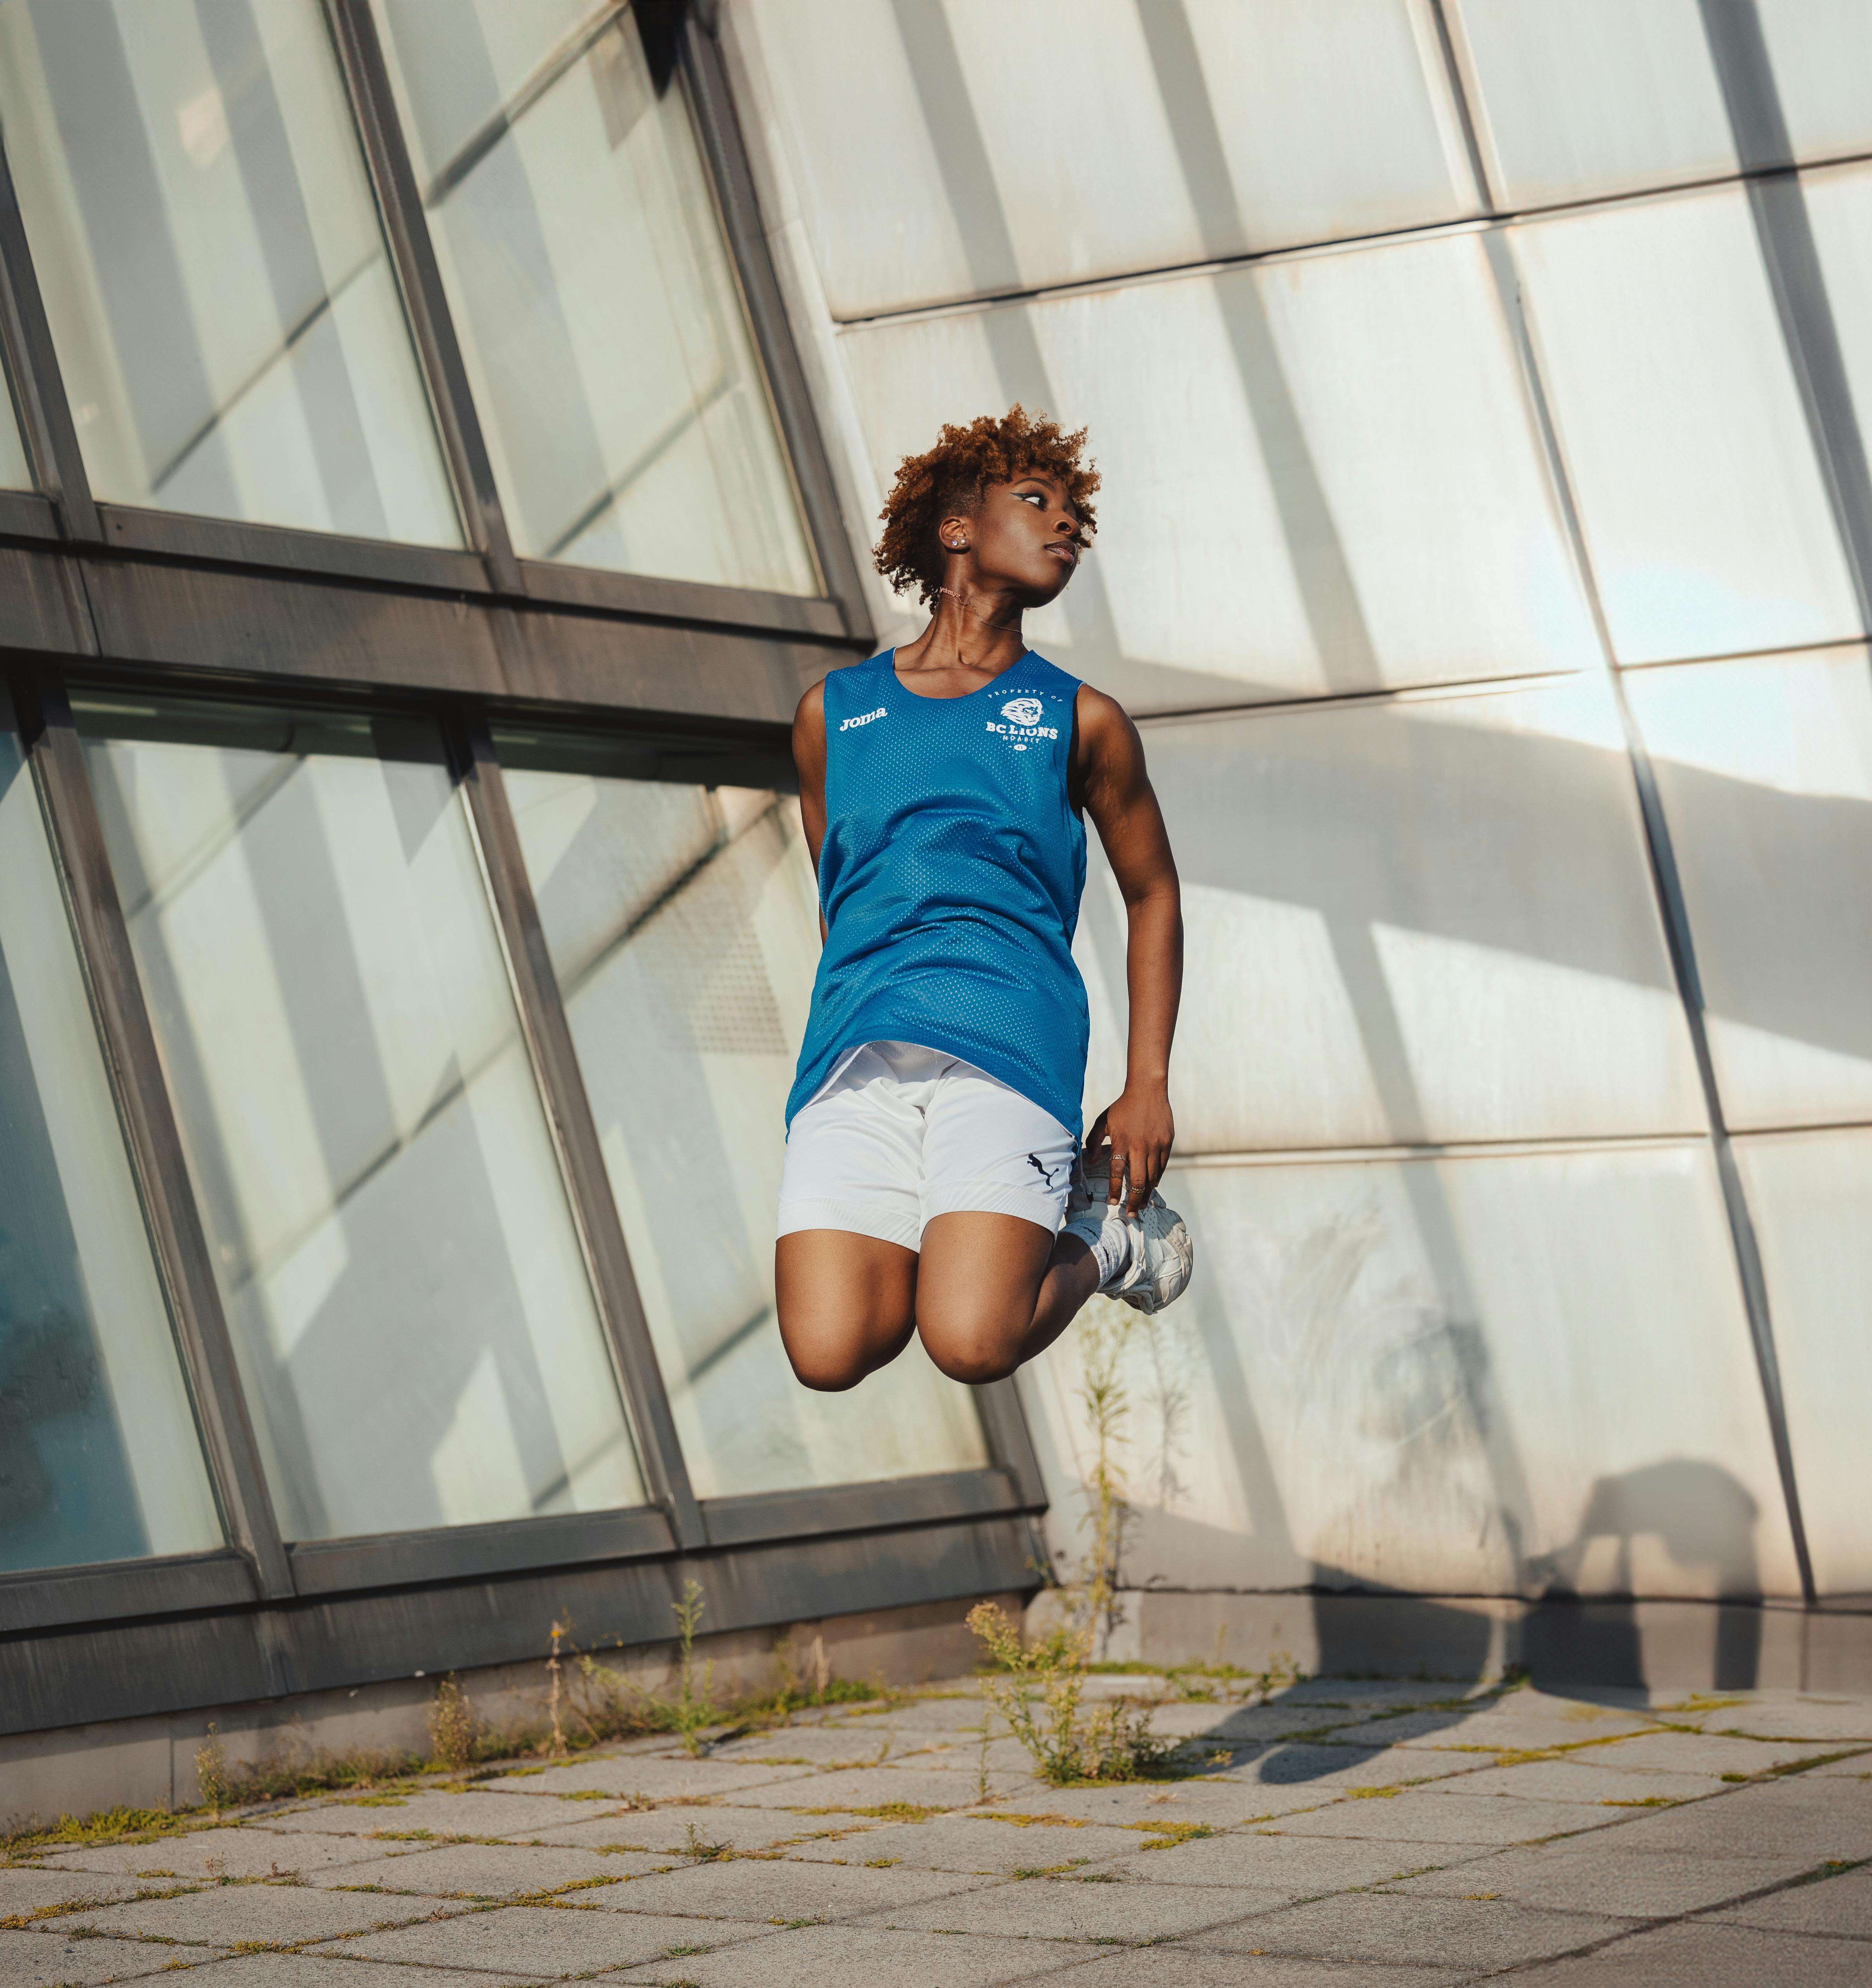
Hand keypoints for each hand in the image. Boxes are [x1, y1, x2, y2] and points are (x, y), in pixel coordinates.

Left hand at [1086, 1083, 1174, 1216]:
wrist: (1147, 1091)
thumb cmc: (1122, 1107)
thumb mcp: (1103, 1121)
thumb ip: (1094, 1141)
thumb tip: (1092, 1162)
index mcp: (1121, 1141)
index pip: (1116, 1172)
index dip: (1114, 1190)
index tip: (1112, 1202)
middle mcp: (1139, 1146)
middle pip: (1136, 1181)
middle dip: (1133, 1201)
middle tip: (1131, 1213)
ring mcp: (1155, 1145)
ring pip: (1151, 1177)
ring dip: (1146, 1193)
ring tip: (1141, 1204)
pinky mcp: (1167, 1143)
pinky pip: (1162, 1167)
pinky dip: (1157, 1178)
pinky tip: (1152, 1186)